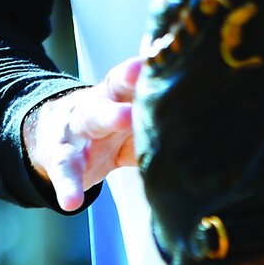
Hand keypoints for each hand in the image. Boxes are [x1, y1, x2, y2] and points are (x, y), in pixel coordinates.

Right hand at [24, 56, 142, 211]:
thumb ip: (156, 125)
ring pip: (89, 120)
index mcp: (116, 96)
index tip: (155, 62)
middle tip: (148, 89)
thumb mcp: (130, 124)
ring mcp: (76, 130)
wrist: (56, 137)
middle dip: (127, 86)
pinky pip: (64, 172)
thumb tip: (208, 135)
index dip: (140, 71)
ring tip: (123, 119)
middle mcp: (96, 105)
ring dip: (106, 118)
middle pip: (112, 93)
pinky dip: (69, 187)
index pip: (128, 78)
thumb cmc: (106, 129)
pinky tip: (72, 202)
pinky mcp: (60, 158)